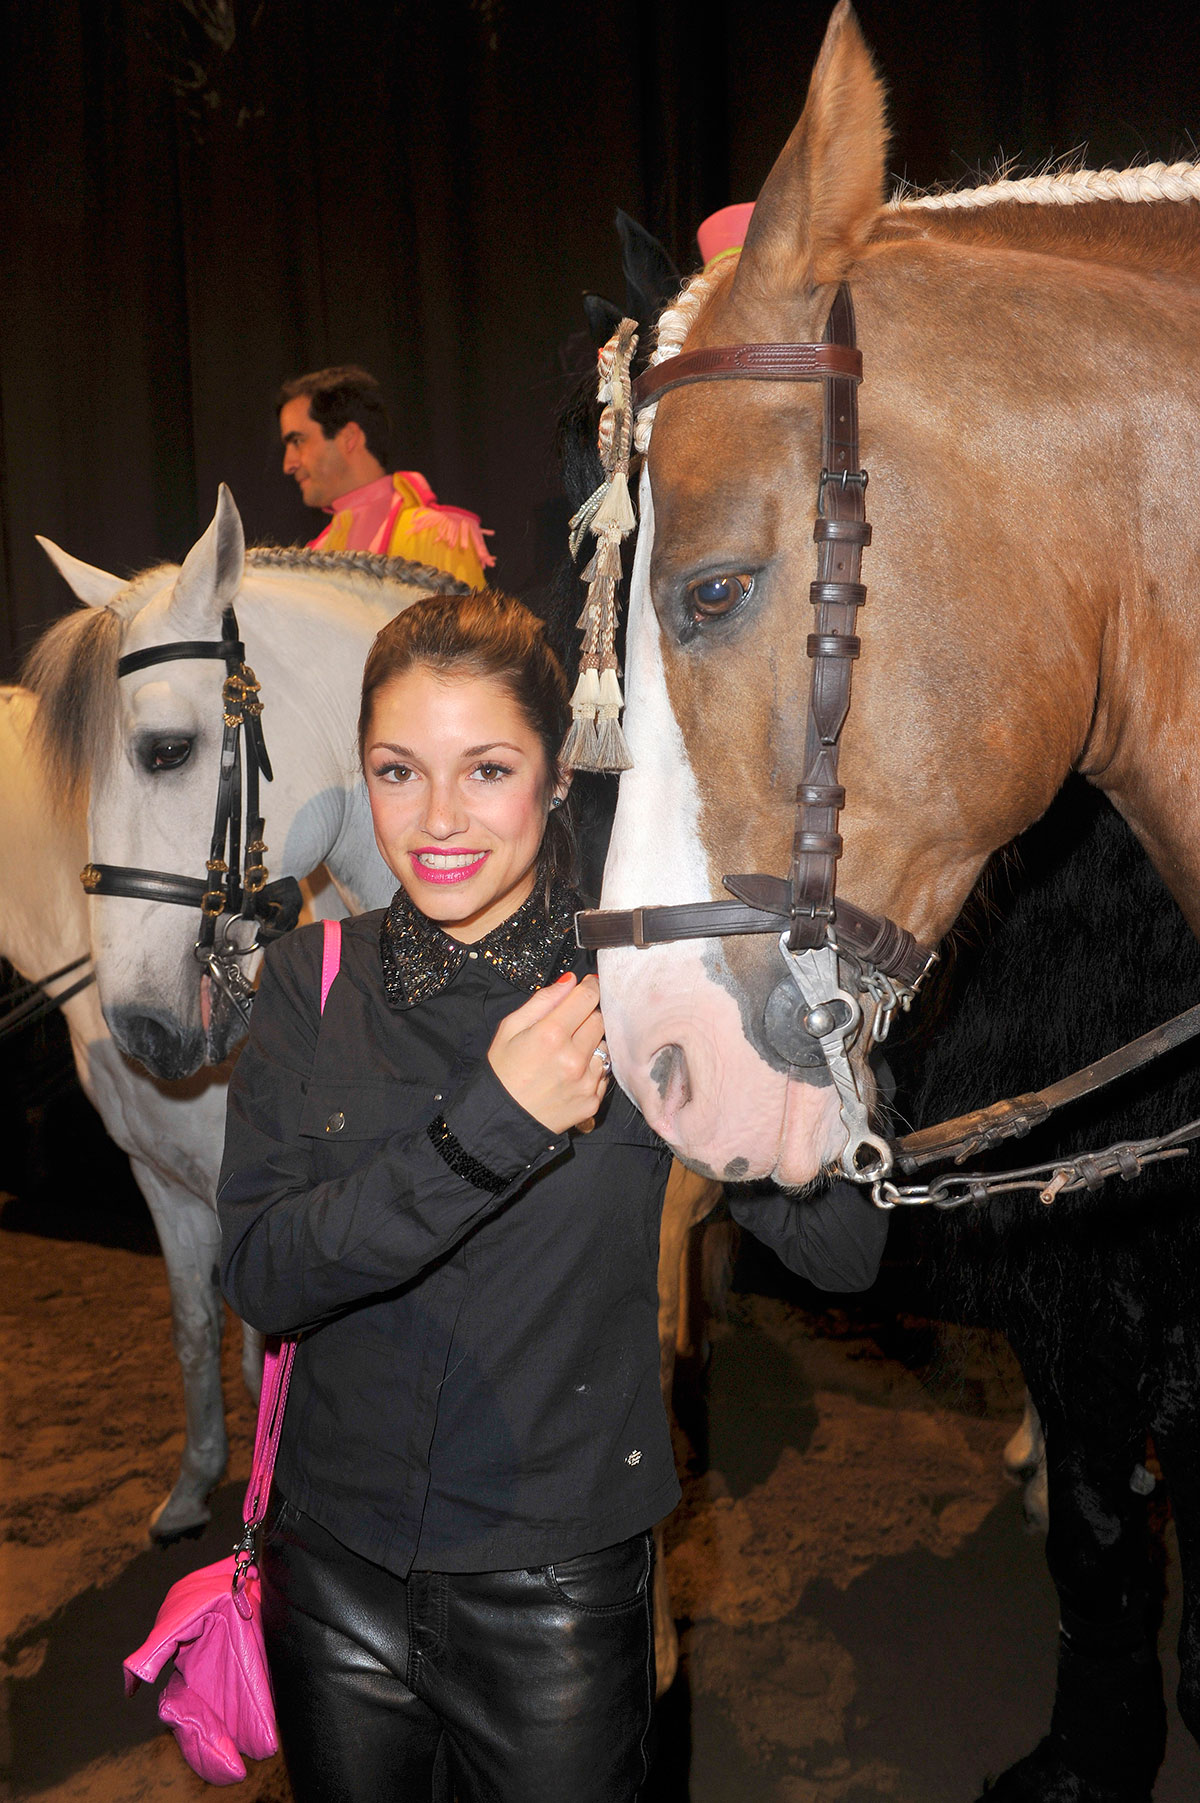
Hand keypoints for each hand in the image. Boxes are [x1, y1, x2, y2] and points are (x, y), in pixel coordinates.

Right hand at [487, 973, 608, 1133]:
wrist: (501, 1120)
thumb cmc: (503, 1071)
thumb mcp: (510, 1028)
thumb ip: (543, 1001)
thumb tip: (570, 981)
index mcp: (551, 1034)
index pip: (588, 997)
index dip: (590, 987)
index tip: (589, 986)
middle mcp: (573, 1057)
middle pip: (600, 1019)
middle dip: (589, 1016)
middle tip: (571, 1024)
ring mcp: (586, 1081)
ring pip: (605, 1046)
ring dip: (592, 1043)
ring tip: (568, 1052)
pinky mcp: (593, 1101)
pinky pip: (604, 1073)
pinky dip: (592, 1069)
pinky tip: (571, 1074)